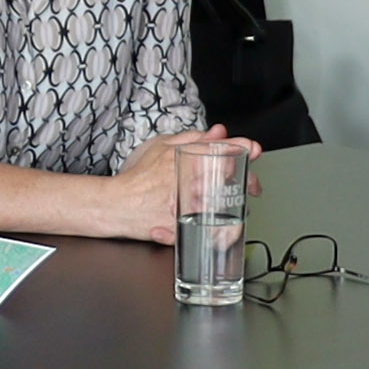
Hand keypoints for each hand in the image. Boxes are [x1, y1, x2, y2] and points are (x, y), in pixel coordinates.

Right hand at [100, 128, 255, 246]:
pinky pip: (212, 237)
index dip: (245, 149)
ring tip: (237, 209)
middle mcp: (190, 183)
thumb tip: (218, 131)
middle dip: (248, 182)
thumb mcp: (162, 146)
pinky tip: (226, 234)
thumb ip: (193, 138)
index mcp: (189, 161)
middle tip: (252, 186)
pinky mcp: (183, 230)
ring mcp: (188, 208)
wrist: (115, 204)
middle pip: (232, 180)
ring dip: (237, 209)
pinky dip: (223, 236)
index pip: (225, 151)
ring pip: (227, 210)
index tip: (253, 151)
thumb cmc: (137, 177)